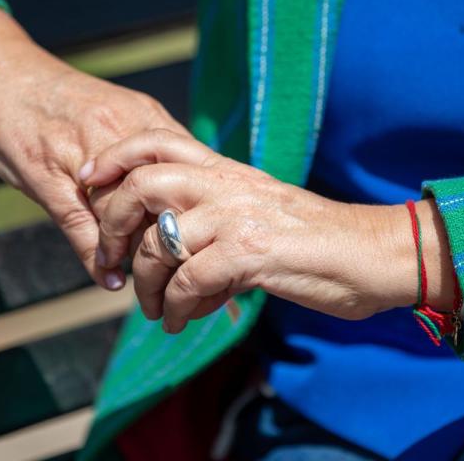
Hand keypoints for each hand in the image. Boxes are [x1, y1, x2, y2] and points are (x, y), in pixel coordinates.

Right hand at [0, 6, 187, 288]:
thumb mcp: (114, 114)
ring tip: (152, 282)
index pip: (188, 172)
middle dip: (173, 236)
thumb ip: (148, 147)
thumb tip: (186, 187)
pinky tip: (108, 278)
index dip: (197, 210)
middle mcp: (120, 133)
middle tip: (181, 268)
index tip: (203, 240)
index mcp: (143, 118)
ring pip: (125, 212)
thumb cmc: (56, 99)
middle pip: (161, 194)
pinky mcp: (47, 175)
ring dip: (138, 253)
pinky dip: (97, 257)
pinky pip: (81, 223)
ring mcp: (84, 154)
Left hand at [81, 130, 456, 332]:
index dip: (114, 157)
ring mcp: (238, 216)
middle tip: (110, 264)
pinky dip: (177, 307)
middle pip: (142, 185)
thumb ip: (219, 224)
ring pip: (158, 242)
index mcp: (229, 171)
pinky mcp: (251, 251)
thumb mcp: (263, 216)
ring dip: (146, 285)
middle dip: (112, 227)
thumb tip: (180, 266)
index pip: (158, 142)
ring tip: (155, 311)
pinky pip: (189, 281)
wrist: (375, 253)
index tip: (88, 180)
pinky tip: (183, 322)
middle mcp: (228, 185)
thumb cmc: (321, 244)